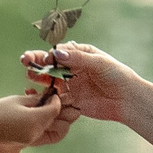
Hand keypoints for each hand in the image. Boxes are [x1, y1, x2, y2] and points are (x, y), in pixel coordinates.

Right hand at [0, 93, 67, 152]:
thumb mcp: (17, 101)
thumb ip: (36, 99)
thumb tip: (49, 96)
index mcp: (35, 120)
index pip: (56, 109)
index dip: (57, 99)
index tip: (51, 91)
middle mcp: (38, 133)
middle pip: (61, 122)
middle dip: (61, 110)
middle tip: (54, 100)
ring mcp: (34, 140)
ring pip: (56, 130)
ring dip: (55, 119)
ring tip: (45, 108)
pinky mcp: (29, 143)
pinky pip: (45, 134)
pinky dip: (46, 124)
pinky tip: (36, 114)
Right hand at [21, 42, 138, 122]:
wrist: (127, 100)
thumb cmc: (117, 76)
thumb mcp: (98, 63)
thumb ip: (77, 58)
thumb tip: (56, 53)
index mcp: (81, 55)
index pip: (60, 51)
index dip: (50, 54)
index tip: (45, 58)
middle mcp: (74, 68)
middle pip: (52, 64)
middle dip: (38, 62)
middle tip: (25, 60)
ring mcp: (72, 84)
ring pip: (51, 79)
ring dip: (39, 77)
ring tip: (28, 75)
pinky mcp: (71, 100)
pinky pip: (55, 97)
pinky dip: (45, 95)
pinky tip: (35, 92)